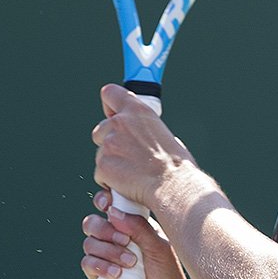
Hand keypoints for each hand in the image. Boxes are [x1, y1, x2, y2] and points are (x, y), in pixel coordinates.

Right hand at [81, 189, 199, 278]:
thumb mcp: (159, 248)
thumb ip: (138, 227)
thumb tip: (112, 211)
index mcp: (136, 229)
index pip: (113, 207)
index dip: (105, 201)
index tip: (108, 203)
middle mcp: (119, 241)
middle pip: (94, 222)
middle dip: (105, 228)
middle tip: (125, 241)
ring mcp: (107, 259)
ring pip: (89, 241)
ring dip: (108, 250)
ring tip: (129, 264)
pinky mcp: (98, 277)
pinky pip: (86, 262)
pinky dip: (100, 265)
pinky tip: (117, 274)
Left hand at [91, 84, 195, 209]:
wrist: (173, 185)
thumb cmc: (177, 165)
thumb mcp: (165, 134)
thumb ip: (146, 131)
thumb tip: (141, 140)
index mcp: (138, 111)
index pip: (110, 93)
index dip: (110, 106)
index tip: (113, 114)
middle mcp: (120, 123)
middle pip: (100, 129)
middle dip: (109, 142)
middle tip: (128, 155)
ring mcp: (109, 144)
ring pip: (101, 154)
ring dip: (112, 164)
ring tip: (133, 174)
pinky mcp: (103, 165)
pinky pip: (100, 174)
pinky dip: (110, 181)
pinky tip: (127, 185)